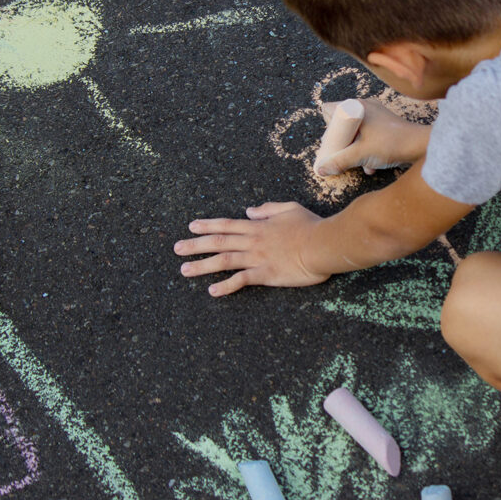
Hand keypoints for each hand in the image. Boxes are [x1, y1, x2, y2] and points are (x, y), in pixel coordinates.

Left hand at [173, 202, 329, 295]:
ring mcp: (257, 258)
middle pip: (218, 242)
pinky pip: (241, 280)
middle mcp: (253, 241)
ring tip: (184, 271)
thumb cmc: (311, 226)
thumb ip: (268, 209)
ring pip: (223, 260)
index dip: (208, 225)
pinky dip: (225, 286)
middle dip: (195, 245)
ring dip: (202, 266)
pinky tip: (212, 291)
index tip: (191, 227)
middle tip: (177, 249)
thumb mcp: (289, 208)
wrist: (323, 244)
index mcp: (258, 226)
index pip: (227, 225)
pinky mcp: (265, 274)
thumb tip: (249, 210)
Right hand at [317, 99, 429, 175]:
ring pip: (355, 133)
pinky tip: (371, 166)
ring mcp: (376, 115)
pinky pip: (367, 136)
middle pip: (342, 124)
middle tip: (342, 155)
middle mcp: (365, 107)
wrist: (420, 146)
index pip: (329, 110)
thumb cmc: (391, 144)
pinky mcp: (384, 126)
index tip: (332, 141)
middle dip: (341, 143)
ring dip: (354, 150)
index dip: (328, 127)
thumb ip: (339, 162)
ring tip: (359, 163)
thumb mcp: (360, 155)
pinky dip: (366, 150)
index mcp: (357, 107)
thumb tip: (320, 169)